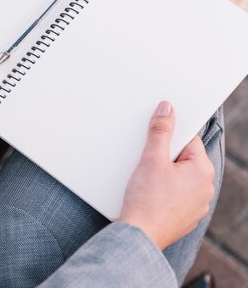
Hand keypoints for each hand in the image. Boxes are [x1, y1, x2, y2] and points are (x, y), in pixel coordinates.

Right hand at [119, 101, 214, 250]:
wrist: (139, 235)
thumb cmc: (147, 200)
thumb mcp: (151, 159)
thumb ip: (161, 131)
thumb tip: (167, 109)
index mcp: (202, 171)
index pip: (189, 140)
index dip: (169, 137)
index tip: (155, 138)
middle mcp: (205, 188)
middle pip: (183, 159)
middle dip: (164, 157)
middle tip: (146, 162)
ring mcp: (196, 205)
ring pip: (179, 178)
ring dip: (163, 175)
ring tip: (145, 181)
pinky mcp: (185, 217)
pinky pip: (175, 195)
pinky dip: (163, 192)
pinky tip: (148, 195)